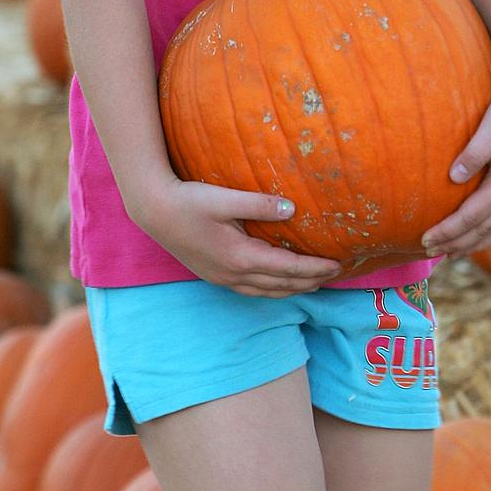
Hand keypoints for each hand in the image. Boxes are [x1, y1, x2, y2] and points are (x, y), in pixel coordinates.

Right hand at [132, 176, 343, 296]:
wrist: (153, 211)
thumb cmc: (188, 201)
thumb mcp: (226, 198)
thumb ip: (260, 204)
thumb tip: (292, 210)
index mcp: (241, 257)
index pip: (289, 268)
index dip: (316, 268)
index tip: (338, 264)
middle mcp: (233, 274)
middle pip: (282, 284)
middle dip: (310, 281)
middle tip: (335, 275)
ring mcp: (222, 278)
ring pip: (267, 291)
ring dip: (292, 288)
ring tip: (313, 282)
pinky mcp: (214, 275)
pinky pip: (251, 290)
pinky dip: (272, 289)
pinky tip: (278, 283)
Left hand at [421, 76, 490, 259]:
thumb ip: (475, 151)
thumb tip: (452, 177)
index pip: (470, 217)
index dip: (447, 231)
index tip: (424, 239)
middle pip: (482, 231)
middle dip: (454, 243)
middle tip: (427, 251)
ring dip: (471, 244)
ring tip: (449, 253)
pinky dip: (488, 235)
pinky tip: (477, 236)